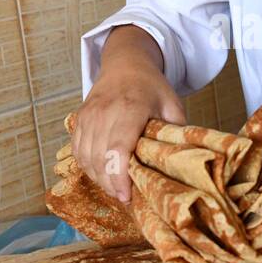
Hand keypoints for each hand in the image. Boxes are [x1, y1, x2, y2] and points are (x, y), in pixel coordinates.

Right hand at [73, 62, 184, 203]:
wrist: (125, 64)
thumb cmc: (151, 87)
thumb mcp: (172, 105)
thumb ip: (176, 133)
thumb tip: (184, 163)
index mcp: (130, 107)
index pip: (118, 149)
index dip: (119, 177)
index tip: (127, 196)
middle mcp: (104, 111)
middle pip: (99, 159)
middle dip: (111, 185)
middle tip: (126, 198)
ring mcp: (88, 115)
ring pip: (86, 158)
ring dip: (99, 179)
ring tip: (115, 189)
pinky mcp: (79, 119)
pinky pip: (78, 151)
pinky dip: (87, 168)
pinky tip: (102, 175)